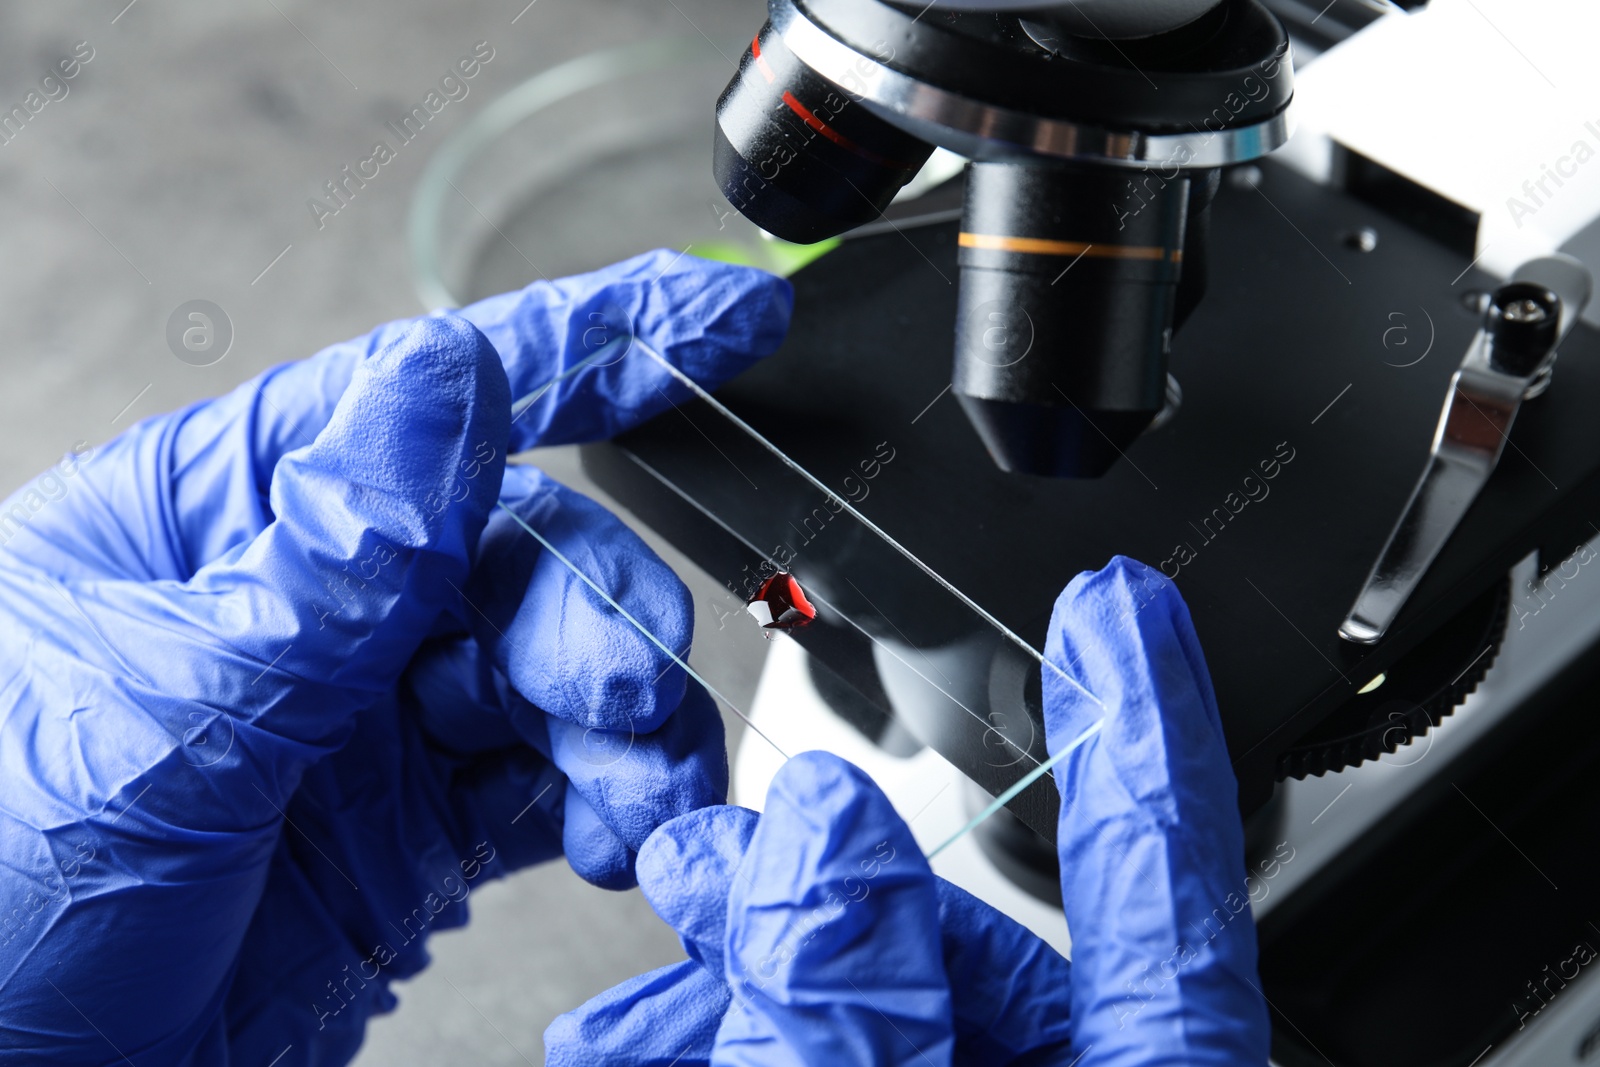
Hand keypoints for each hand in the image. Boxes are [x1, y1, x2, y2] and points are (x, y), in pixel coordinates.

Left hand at [0, 250, 792, 1064]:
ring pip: (557, 669)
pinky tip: (618, 834)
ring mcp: (376, 718)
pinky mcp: (423, 827)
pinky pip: (559, 781)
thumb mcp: (161, 716)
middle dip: (590, 609)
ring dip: (621, 723)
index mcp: (222, 516)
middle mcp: (315, 603)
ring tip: (633, 788)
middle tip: (612, 684)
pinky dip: (612, 801)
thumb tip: (446, 385)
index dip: (593, 338)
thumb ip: (329, 563)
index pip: (425, 395)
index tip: (724, 309)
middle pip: (517, 547)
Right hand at [547, 556, 1268, 1064]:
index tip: (1124, 605)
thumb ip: (849, 1018)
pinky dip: (741, 1034)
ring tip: (647, 955)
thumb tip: (820, 833)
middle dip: (820, 867)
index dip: (1140, 717)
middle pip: (969, 935)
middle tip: (706, 846)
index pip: (1162, 873)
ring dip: (752, 961)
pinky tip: (644, 1033)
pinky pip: (831, 1058)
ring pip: (878, 1003)